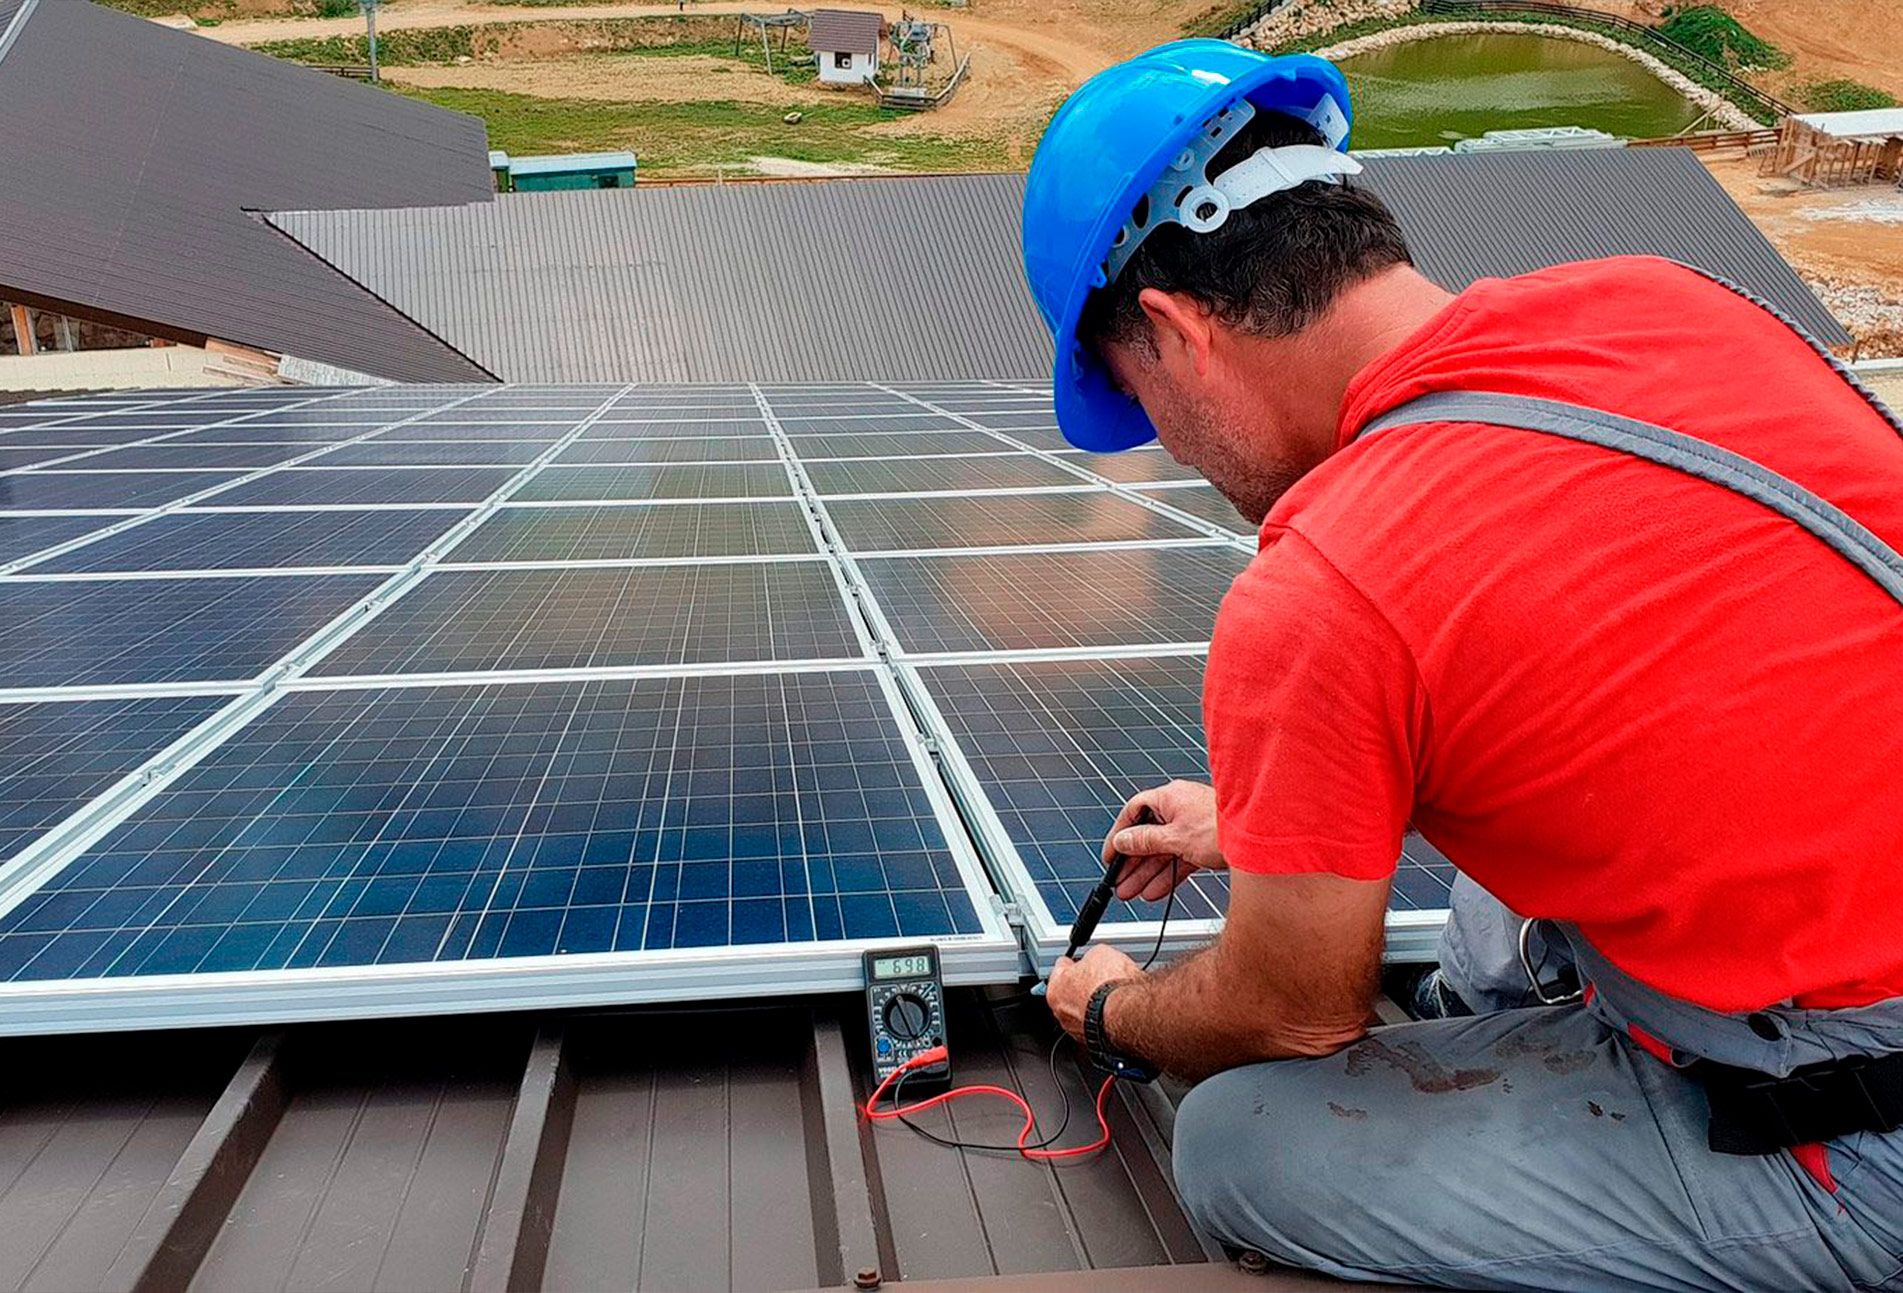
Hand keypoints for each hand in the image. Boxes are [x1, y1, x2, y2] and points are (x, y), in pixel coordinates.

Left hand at [1045, 944, 1141, 1041]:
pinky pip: (1097, 1026)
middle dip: (1082, 987)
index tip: (1077, 962)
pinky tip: (1116, 1010)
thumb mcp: (1100, 953)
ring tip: (1111, 996)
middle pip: (1069, 993)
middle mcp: (1062, 1013)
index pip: (1060, 969)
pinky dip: (1104, 1019)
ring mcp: (1077, 1030)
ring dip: (1093, 1005)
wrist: (1128, 1012)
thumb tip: (1096, 958)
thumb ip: (1091, 957)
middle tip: (1098, 979)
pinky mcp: (1095, 1041)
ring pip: (1082, 1013)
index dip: (1072, 963)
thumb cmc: (1109, 986)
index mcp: (1055, 988)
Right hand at [1104, 780, 1224, 901]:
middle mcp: (1179, 808)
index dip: (1118, 835)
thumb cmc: (1223, 826)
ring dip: (1146, 873)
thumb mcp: (1175, 838)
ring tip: (1132, 892)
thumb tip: (1123, 841)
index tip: (1111, 855)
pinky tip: (1156, 890)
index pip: (1133, 813)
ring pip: (1162, 851)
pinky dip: (1167, 875)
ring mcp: (1192, 826)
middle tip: (1119, 882)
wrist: (1261, 838)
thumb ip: (1145, 841)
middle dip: (1132, 863)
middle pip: (1147, 836)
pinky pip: (1178, 859)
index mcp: (1169, 797)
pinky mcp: (1204, 842)